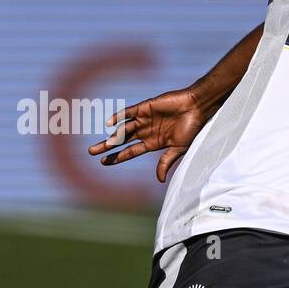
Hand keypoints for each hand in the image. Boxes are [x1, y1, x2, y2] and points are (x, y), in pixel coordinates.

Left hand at [87, 86, 210, 183]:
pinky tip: (110, 123)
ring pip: (123, 129)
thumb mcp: (178, 149)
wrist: (196, 107)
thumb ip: (166, 162)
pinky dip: (119, 117)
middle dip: (107, 147)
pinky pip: (128, 112)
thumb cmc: (191, 128)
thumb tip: (159, 180)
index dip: (117, 157)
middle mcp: (145, 131)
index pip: (130, 152)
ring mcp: (144, 119)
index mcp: (152, 143)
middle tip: (91, 152)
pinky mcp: (145, 107)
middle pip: (122, 141)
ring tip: (103, 144)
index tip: (104, 162)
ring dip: (113, 137)